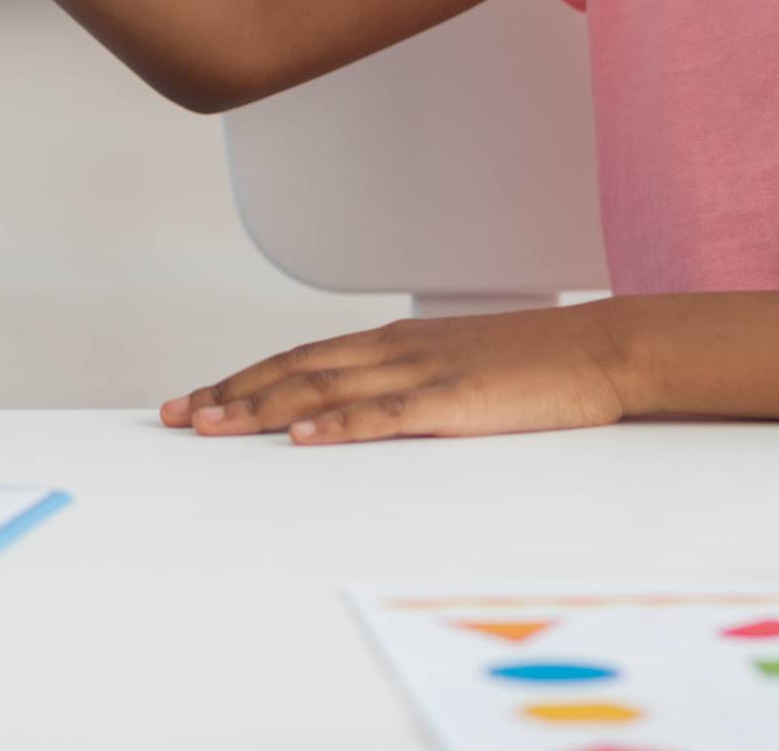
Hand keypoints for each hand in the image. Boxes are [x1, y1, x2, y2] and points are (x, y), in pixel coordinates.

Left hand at [161, 304, 636, 444]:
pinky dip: (339, 422)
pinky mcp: (454, 399)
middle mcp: (395, 348)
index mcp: (393, 342)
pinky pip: (386, 412)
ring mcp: (422, 371)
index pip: (299, 359)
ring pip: (324, 388)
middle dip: (230, 394)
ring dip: (262, 407)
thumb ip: (404, 385)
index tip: (195, 399)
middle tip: (176, 416)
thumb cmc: (534, 365)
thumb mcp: (455, 368)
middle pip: (294, 370)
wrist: (602, 348)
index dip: (242, 379)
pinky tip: (303, 436)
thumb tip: (355, 412)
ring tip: (211, 426)